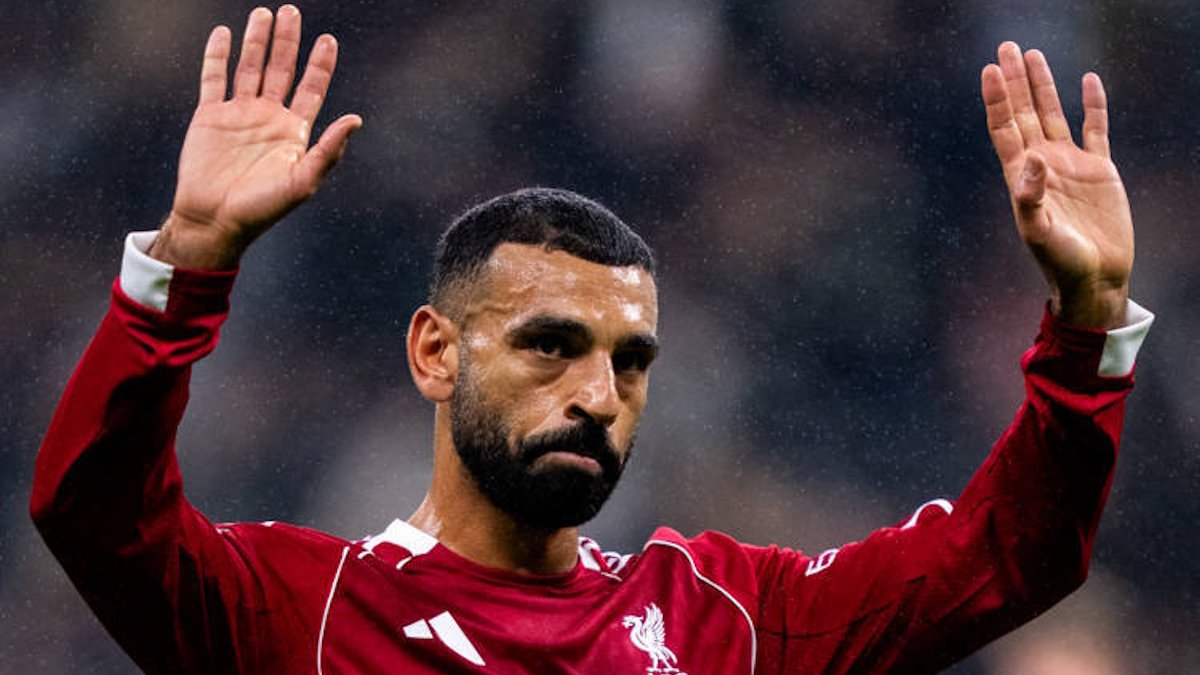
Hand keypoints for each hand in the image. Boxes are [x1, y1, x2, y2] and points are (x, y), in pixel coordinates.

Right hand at [149, 5, 361, 269]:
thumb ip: (329, 151)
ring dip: (257, 41)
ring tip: (263, 14)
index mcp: (294, 132)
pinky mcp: (209, 116)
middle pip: (281, 70)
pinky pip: (214, 78)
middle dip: (288, 42)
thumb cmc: (262, 209)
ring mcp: (238, 114)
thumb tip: (355, 119)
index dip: (320, 64)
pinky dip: (218, 55)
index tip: (328, 39)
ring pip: (249, 68)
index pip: (311, 88)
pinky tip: (225, 34)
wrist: (215, 220)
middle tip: (292, 12)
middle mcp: (268, 118)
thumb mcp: (302, 182)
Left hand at [982, 42, 1131, 328]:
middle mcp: (1042, 164)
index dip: (996, 100)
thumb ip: (1030, 199)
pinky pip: (1096, 129)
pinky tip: (1088, 81)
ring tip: (1033, 54)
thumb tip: (1033, 160)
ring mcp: (1070, 164)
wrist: (1094, 278)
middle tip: (1006, 47)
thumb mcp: (1039, 233)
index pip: (1004, 128)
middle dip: (1014, 81)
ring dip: (1044, 85)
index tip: (989, 70)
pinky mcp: (1099, 170)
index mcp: (1021, 177)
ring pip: (1054, 113)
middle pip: (1024, 112)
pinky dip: (1093, 105)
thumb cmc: (1060, 262)